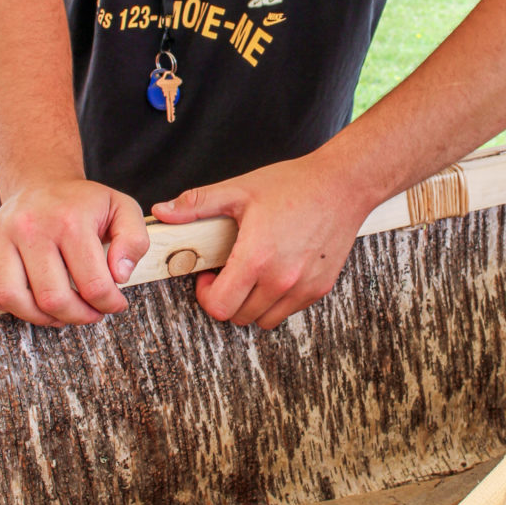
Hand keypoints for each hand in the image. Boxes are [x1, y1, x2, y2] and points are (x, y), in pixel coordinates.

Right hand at [0, 180, 149, 326]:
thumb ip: (134, 241)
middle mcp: (30, 226)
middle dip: (77, 316)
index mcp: (70, 220)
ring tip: (59, 312)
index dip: (109, 304)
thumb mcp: (122, 209)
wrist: (42, 180)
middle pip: (51, 298)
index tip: (115, 304)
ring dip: (39, 317)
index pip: (93, 284)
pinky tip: (19, 298)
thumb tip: (118, 275)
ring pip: (11, 298)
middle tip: (89, 313)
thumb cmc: (83, 203)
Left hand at [152, 155, 366, 329]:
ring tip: (252, 275)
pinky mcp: (320, 288)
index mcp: (256, 258)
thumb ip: (197, 204)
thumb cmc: (294, 184)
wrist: (344, 184)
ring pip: (264, 319)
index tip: (209, 277)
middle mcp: (281, 279)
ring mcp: (303, 287)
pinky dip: (277, 300)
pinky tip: (276, 273)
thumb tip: (161, 211)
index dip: (207, 295)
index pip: (220, 307)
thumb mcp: (240, 190)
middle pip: (239, 317)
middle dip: (227, 299)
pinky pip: (289, 311)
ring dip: (251, 304)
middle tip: (229, 273)